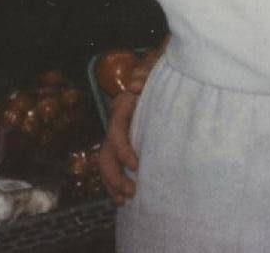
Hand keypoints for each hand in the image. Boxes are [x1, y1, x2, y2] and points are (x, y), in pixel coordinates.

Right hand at [95, 39, 165, 203]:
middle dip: (114, 175)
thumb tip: (135, 84)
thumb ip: (146, 73)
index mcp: (123, 105)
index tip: (137, 166)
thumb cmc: (163, 73)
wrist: (164, 74)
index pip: (115, 130)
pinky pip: (114, 165)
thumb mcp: (157, 70)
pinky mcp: (126, 143)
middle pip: (105, 152)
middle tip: (132, 192)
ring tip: (125, 200)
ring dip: (112, 183)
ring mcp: (119, 133)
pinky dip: (115, 182)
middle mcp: (116, 121)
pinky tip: (123, 199)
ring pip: (105, 162)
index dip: (122, 150)